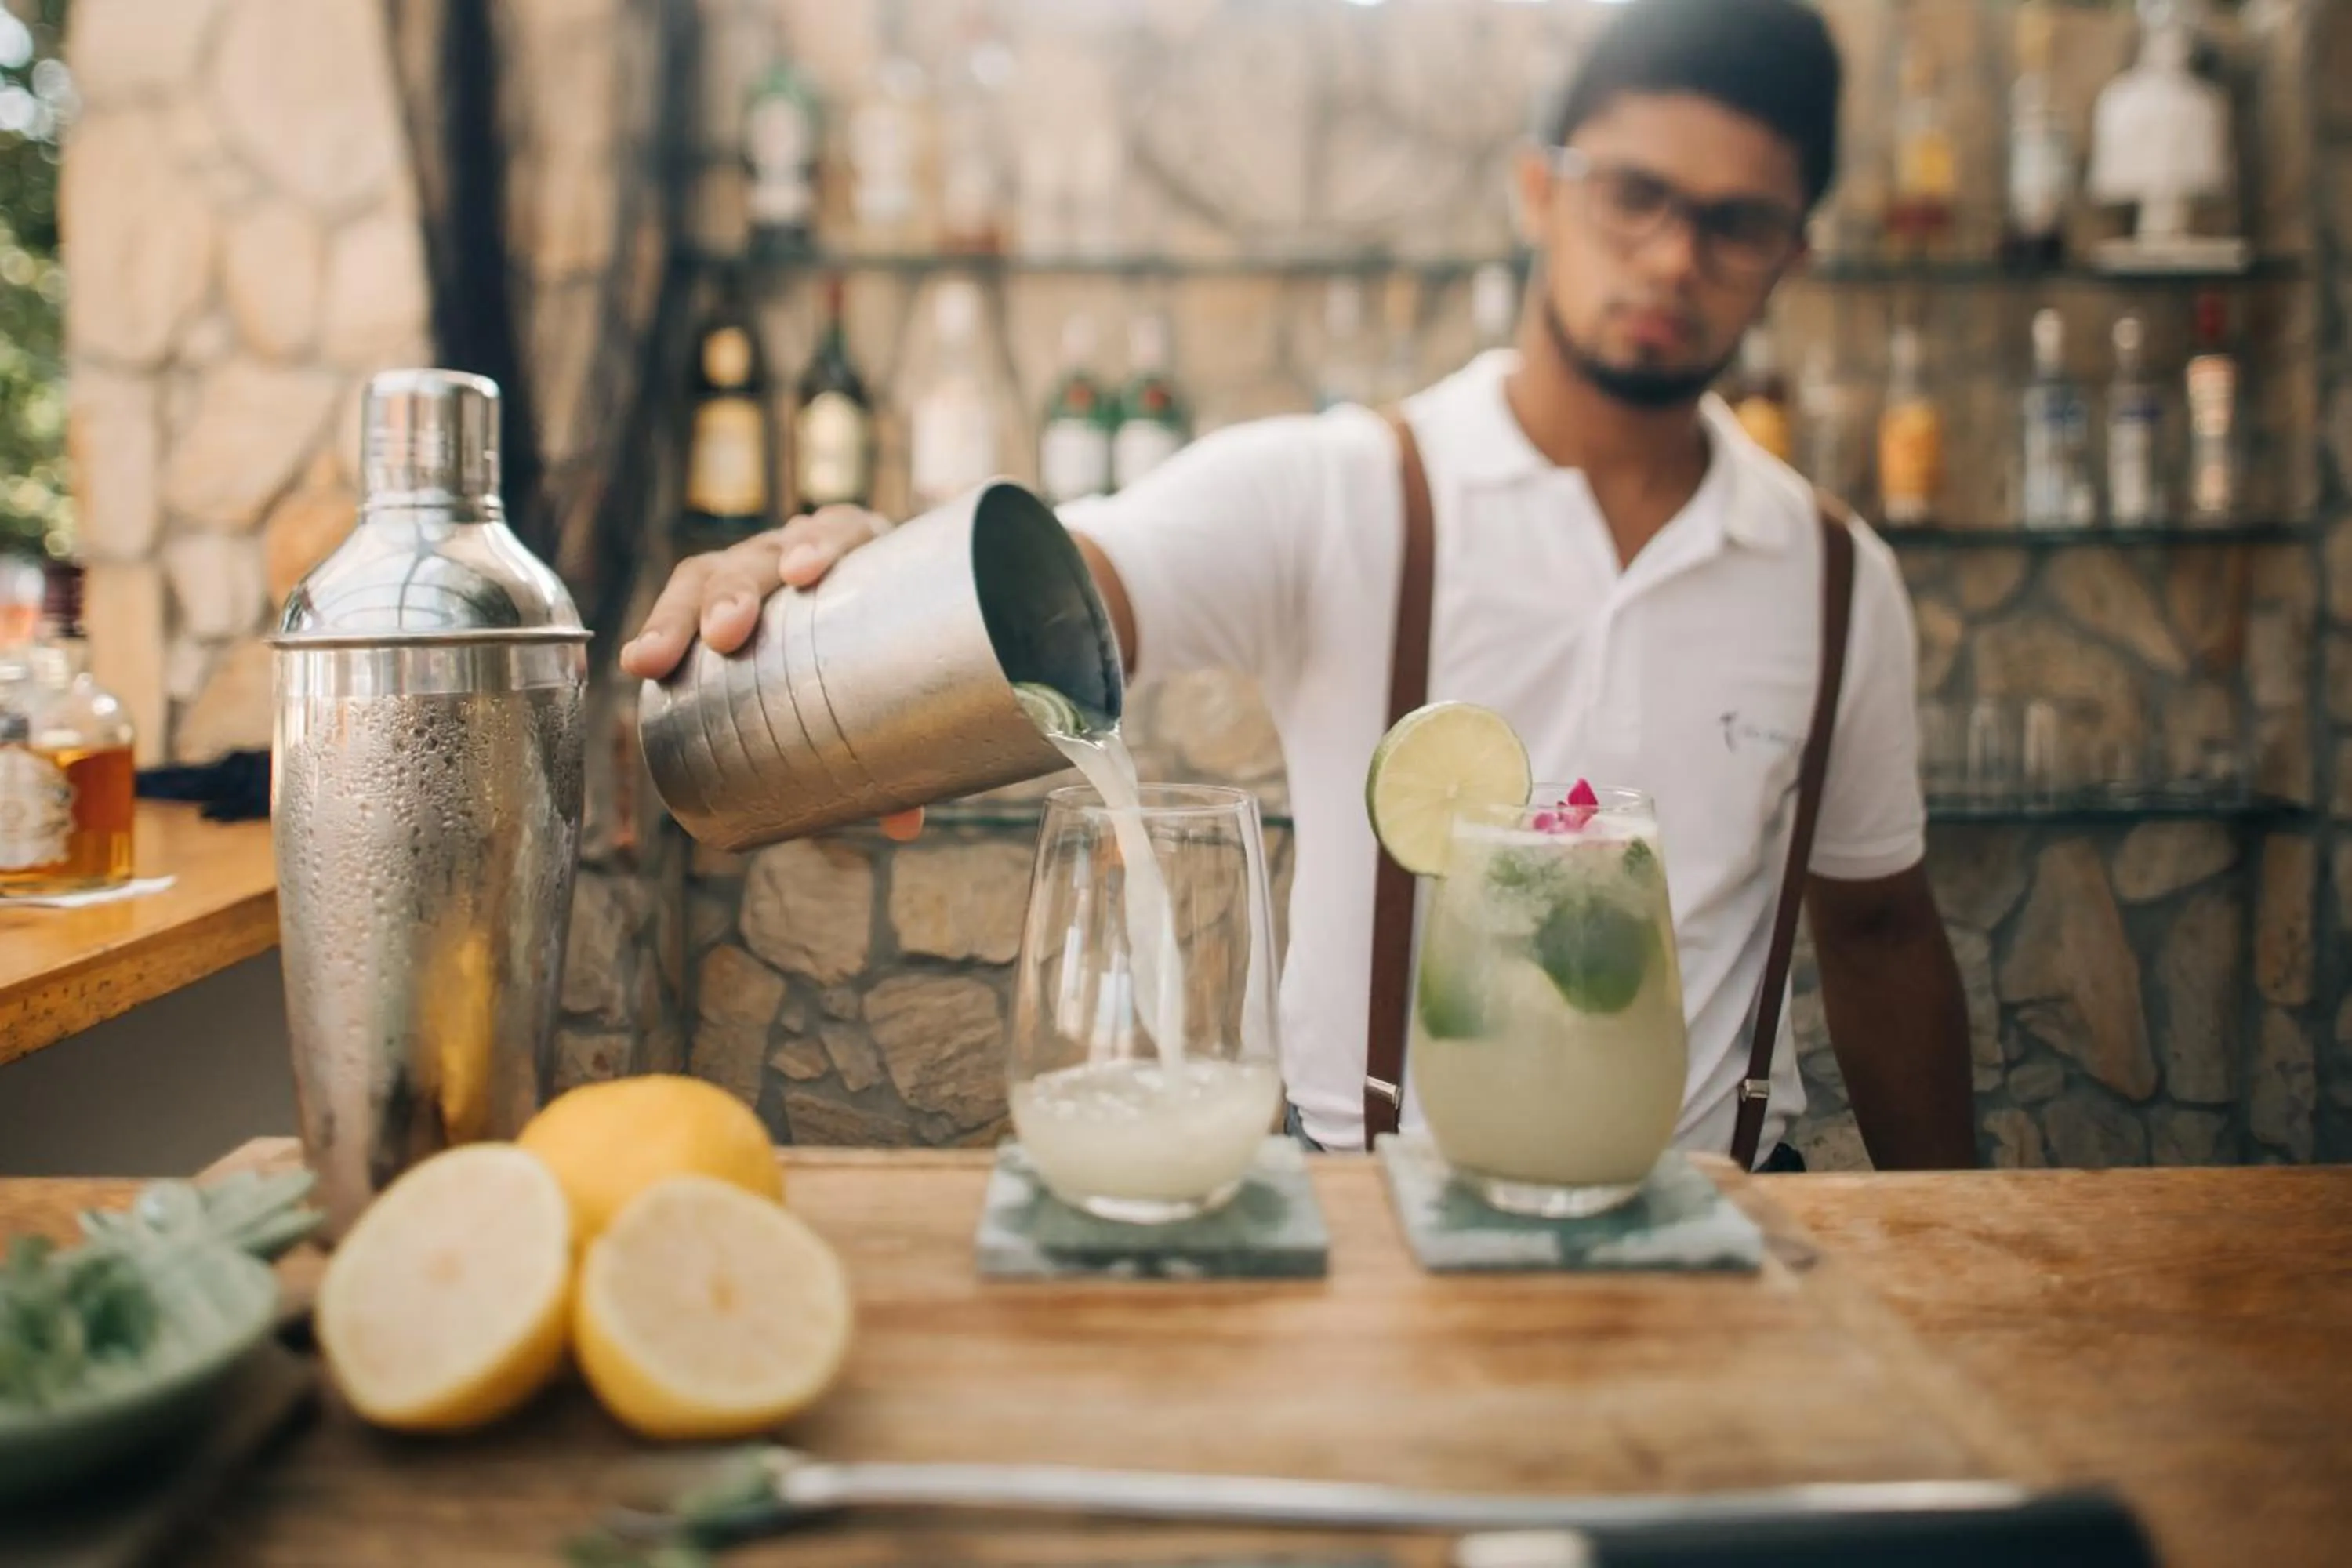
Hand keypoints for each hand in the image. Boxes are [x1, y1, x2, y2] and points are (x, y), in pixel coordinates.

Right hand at [620, 505, 922, 842]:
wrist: (887, 631)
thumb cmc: (893, 657)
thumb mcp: (906, 690)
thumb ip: (912, 750)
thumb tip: (904, 826)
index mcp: (863, 554)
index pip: (840, 529)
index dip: (821, 542)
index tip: (803, 572)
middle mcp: (804, 550)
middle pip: (764, 554)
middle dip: (736, 589)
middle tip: (724, 633)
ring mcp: (759, 569)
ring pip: (714, 571)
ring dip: (681, 612)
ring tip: (652, 658)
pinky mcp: (724, 595)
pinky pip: (688, 597)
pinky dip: (664, 624)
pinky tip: (637, 661)